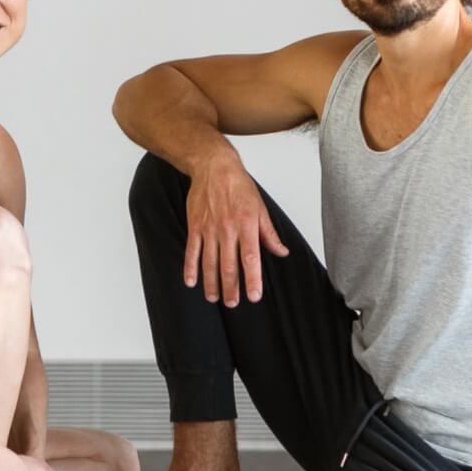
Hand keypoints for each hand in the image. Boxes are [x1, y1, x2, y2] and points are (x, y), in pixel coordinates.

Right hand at [184, 154, 288, 306]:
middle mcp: (227, 229)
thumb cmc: (239, 186)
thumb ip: (268, 233)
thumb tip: (281, 252)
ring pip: (209, 262)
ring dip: (211, 282)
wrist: (213, 167)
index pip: (250, 258)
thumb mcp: (260, 207)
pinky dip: (190, 268)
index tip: (254, 296)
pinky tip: (191, 282)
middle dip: (231, 288)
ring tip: (214, 298)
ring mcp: (209, 228)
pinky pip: (192, 251)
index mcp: (246, 225)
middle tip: (232, 303)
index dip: (252, 279)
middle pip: (229, 265)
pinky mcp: (195, 226)